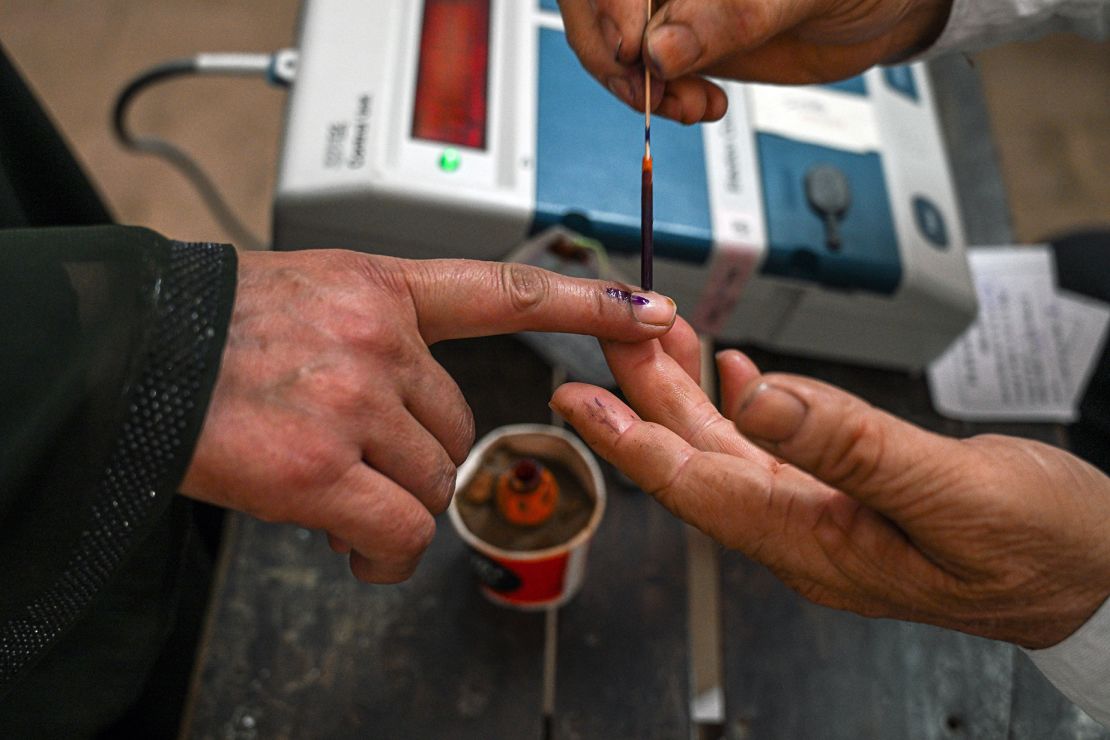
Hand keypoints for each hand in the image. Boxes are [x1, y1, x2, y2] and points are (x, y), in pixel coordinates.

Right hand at [180, 249, 675, 582]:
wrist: (132, 355)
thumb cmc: (215, 331)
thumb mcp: (311, 294)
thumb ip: (377, 334)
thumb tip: (409, 405)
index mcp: (383, 288)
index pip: (506, 290)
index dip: (586, 302)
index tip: (648, 311)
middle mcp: (380, 340)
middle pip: (455, 424)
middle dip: (415, 453)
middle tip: (356, 457)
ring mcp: (355, 403)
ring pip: (430, 480)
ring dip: (390, 502)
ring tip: (332, 495)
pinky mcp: (323, 470)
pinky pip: (398, 532)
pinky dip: (381, 553)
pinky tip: (351, 547)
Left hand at [550, 323, 1109, 647]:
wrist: (1101, 576)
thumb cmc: (1045, 550)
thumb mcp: (955, 493)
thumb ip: (852, 447)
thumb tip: (761, 400)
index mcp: (816, 545)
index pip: (698, 488)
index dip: (632, 439)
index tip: (578, 395)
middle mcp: (805, 535)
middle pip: (700, 459)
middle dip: (648, 396)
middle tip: (609, 333)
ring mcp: (824, 517)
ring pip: (731, 448)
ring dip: (689, 393)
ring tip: (657, 338)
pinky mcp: (848, 496)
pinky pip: (777, 449)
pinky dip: (749, 405)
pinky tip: (736, 374)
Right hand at [559, 0, 952, 122]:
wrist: (880, 11)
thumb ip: (731, 16)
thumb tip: (659, 51)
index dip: (607, 5)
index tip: (633, 48)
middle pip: (593, 7)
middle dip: (614, 57)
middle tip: (657, 93)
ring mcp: (667, 5)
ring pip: (611, 46)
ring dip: (639, 88)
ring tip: (693, 106)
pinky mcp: (678, 43)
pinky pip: (643, 76)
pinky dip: (661, 102)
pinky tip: (701, 106)